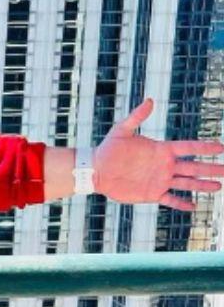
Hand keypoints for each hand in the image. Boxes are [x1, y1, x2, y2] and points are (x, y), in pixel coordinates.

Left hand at [94, 97, 223, 210]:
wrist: (95, 170)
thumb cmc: (108, 148)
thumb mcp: (122, 130)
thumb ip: (136, 117)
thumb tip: (150, 100)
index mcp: (160, 150)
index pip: (188, 148)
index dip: (204, 148)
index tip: (221, 147)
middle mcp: (164, 165)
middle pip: (194, 167)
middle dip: (212, 168)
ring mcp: (159, 180)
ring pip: (187, 184)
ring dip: (202, 185)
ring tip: (219, 186)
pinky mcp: (151, 194)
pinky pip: (170, 199)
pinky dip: (181, 203)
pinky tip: (193, 206)